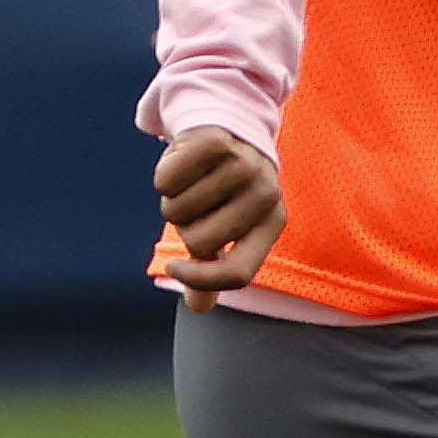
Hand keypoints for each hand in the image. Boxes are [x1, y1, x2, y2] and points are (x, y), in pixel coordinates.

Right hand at [152, 129, 284, 292]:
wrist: (228, 128)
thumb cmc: (224, 190)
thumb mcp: (226, 228)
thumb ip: (213, 268)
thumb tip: (199, 308)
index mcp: (273, 223)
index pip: (238, 273)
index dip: (199, 280)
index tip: (174, 267)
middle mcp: (266, 196)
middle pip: (197, 242)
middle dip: (184, 228)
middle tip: (197, 202)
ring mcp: (244, 168)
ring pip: (177, 210)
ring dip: (173, 199)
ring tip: (195, 180)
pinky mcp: (217, 143)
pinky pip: (167, 180)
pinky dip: (164, 174)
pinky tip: (185, 160)